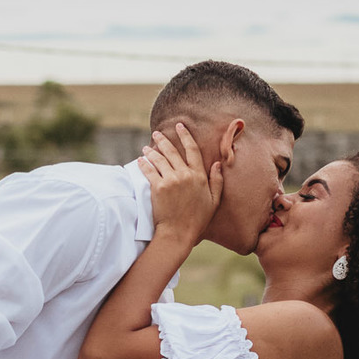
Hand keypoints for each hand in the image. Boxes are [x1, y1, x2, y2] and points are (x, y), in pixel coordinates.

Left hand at [138, 122, 222, 247]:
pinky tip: (140, 160)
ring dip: (152, 151)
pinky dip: (144, 164)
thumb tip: (217, 164)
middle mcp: (184, 175)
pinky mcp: (157, 188)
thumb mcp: (214, 201)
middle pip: (172, 151)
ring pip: (159, 159)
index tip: (180, 126)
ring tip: (146, 147)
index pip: (192, 149)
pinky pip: (149, 171)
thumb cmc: (197, 219)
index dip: (185, 135)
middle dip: (164, 139)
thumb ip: (217, 181)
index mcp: (198, 176)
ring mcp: (170, 180)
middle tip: (157, 132)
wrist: (178, 233)